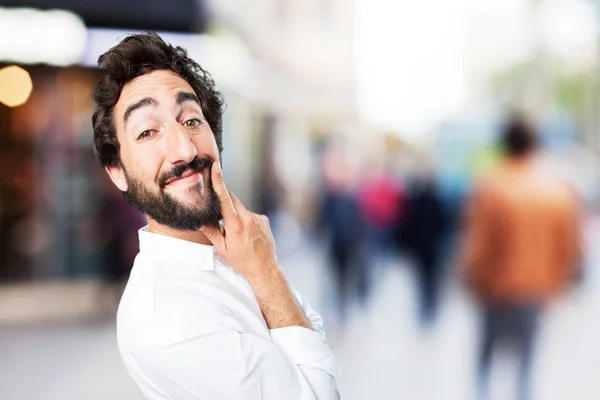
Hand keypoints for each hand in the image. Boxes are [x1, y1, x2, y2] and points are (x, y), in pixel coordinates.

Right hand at [201, 161, 278, 282]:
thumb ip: (211, 231)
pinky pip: (250, 215)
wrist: (264, 269)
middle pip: (233, 199)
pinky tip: (247, 235)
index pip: (225, 198)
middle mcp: (248, 218)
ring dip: (235, 215)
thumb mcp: (222, 248)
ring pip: (241, 208)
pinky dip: (245, 220)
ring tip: (236, 234)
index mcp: (235, 225)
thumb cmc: (241, 261)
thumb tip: (199, 220)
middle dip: (224, 203)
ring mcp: (258, 218)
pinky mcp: (264, 220)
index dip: (219, 181)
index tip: (216, 167)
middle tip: (219, 218)